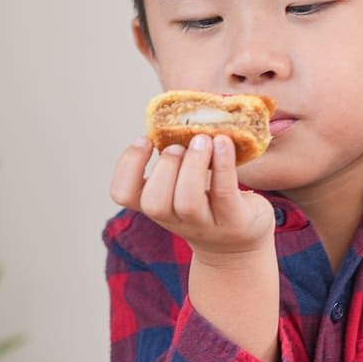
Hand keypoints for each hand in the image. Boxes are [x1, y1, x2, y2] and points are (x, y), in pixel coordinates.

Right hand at [110, 133, 275, 261]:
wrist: (239, 246)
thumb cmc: (208, 204)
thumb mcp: (184, 186)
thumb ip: (177, 161)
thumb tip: (179, 114)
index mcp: (157, 206)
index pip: (123, 193)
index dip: (127, 166)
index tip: (144, 140)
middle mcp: (176, 219)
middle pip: (155, 201)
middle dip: (165, 167)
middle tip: (179, 145)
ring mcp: (205, 223)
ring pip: (186, 201)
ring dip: (193, 165)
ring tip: (203, 140)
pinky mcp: (234, 220)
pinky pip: (224, 192)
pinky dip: (223, 164)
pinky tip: (224, 142)